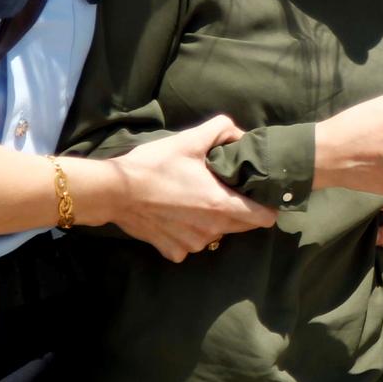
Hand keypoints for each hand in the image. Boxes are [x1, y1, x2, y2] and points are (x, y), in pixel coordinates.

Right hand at [110, 116, 277, 261]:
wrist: (115, 191)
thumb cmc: (154, 165)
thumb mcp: (189, 140)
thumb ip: (221, 130)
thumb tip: (240, 133)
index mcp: (221, 205)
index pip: (265, 218)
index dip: (267, 205)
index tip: (259, 194)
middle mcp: (212, 231)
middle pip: (243, 227)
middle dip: (240, 210)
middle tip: (224, 189)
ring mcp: (192, 245)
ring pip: (216, 235)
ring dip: (213, 221)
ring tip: (195, 199)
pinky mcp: (173, 252)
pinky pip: (191, 244)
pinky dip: (188, 232)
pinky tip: (175, 215)